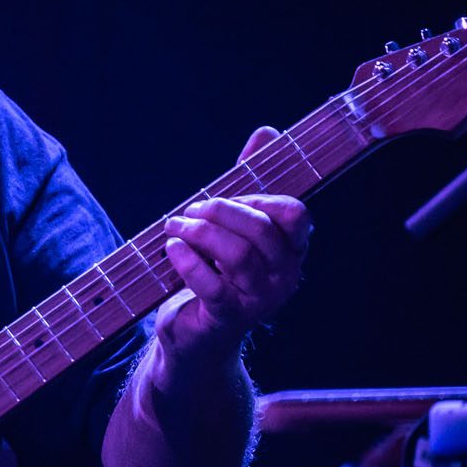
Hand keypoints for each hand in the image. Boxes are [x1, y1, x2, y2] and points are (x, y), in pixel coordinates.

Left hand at [156, 126, 310, 366]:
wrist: (195, 334)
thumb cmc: (217, 271)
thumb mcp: (234, 224)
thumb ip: (251, 179)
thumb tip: (267, 132)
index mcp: (291, 250)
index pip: (295, 214)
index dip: (260, 198)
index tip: (231, 198)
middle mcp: (284, 276)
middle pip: (260, 230)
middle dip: (220, 211)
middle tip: (190, 210)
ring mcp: (259, 300)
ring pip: (236, 255)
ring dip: (199, 232)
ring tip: (175, 226)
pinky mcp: (227, 318)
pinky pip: (211, 285)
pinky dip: (187, 261)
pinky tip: (171, 248)